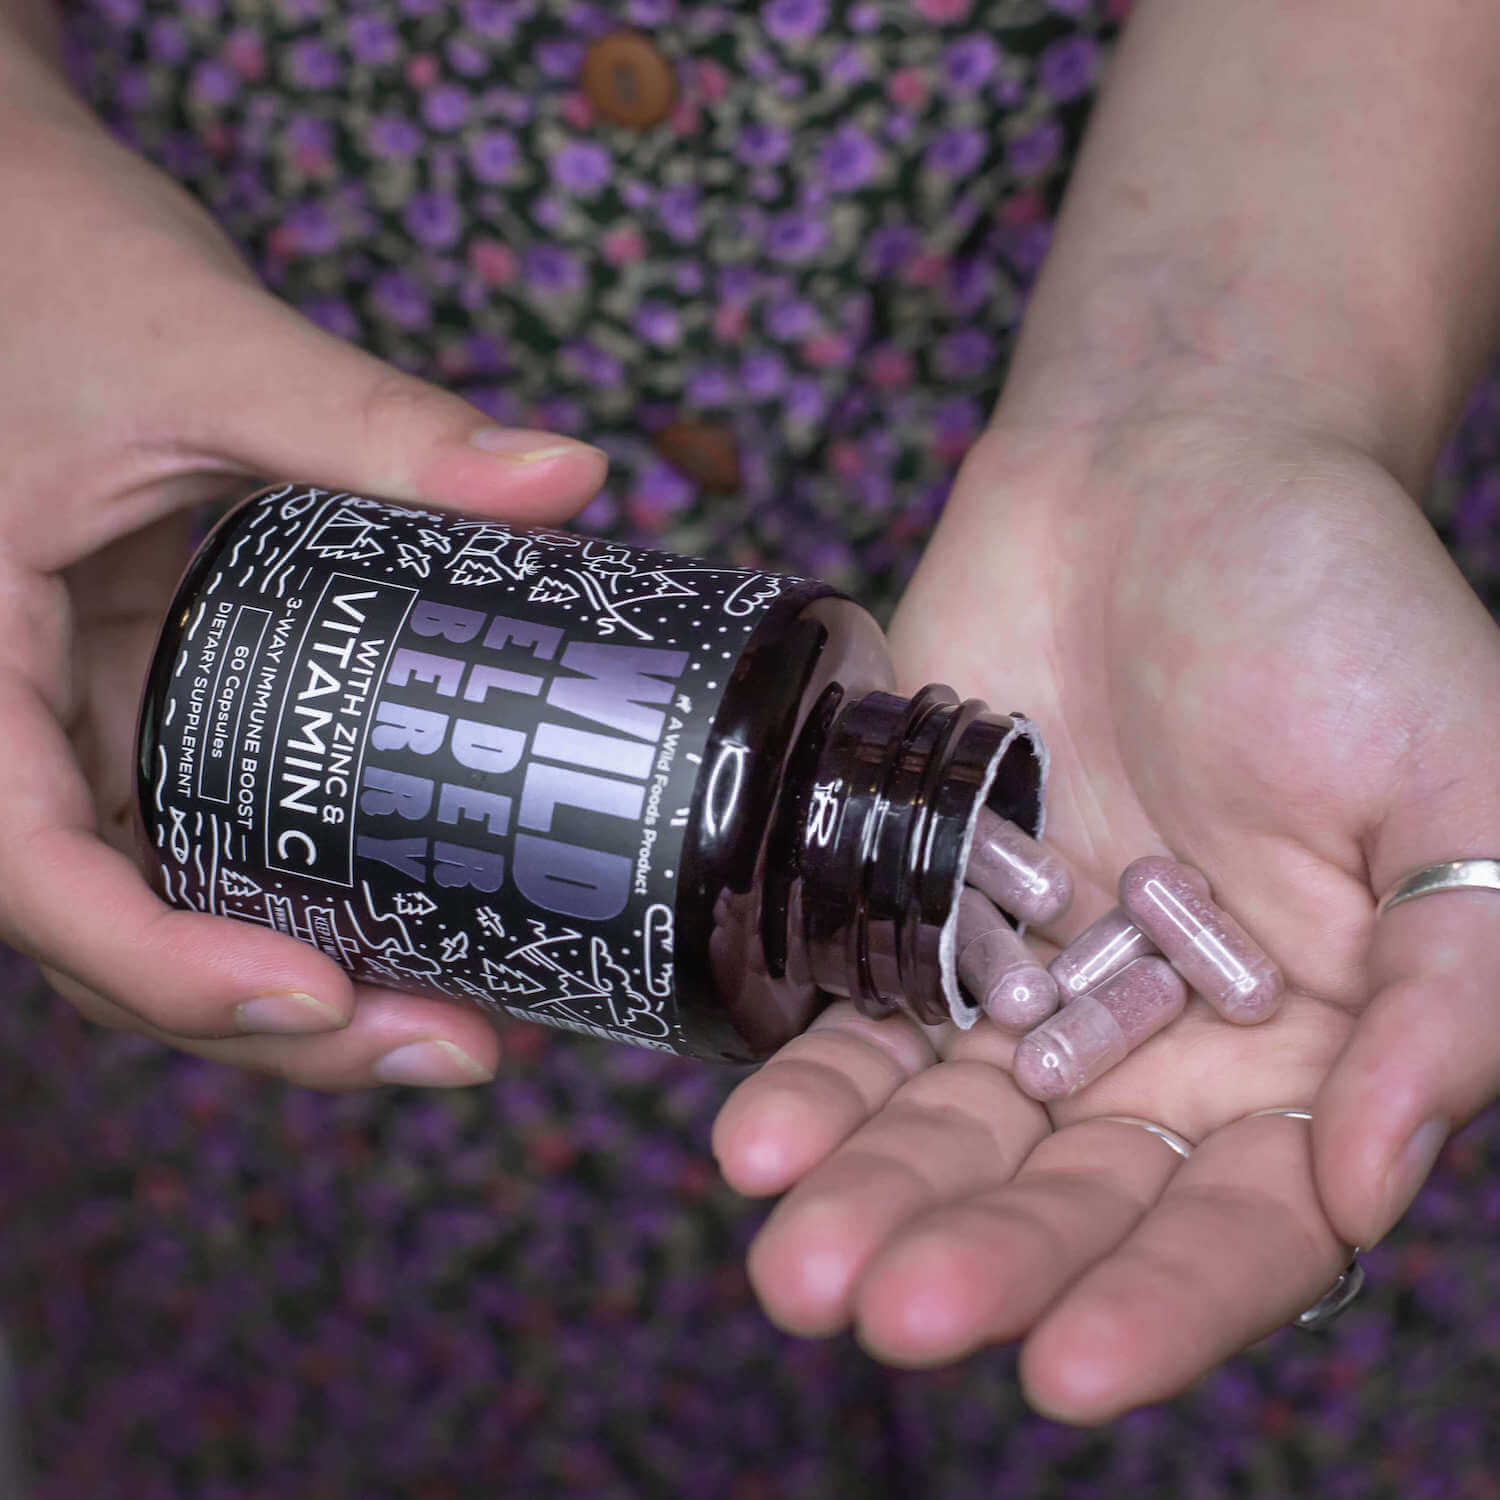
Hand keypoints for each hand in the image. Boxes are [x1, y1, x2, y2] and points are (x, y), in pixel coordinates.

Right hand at [0, 57, 604, 1087]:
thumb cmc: (36, 257)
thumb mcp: (197, 342)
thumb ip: (371, 419)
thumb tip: (565, 480)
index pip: (32, 866)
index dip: (162, 962)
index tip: (321, 998)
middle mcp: (6, 717)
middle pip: (112, 930)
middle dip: (276, 1014)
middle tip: (457, 1045)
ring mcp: (69, 715)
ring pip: (160, 896)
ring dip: (300, 975)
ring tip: (466, 1014)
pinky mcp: (134, 689)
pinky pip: (197, 819)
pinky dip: (297, 885)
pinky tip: (419, 908)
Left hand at [712, 360, 1499, 1420]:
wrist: (1168, 474)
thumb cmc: (1340, 611)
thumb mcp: (1468, 780)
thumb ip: (1456, 986)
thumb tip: (1371, 1181)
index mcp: (1312, 1047)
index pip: (1242, 1222)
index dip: (1164, 1304)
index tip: (1067, 1376)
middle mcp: (1164, 1040)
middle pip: (1068, 1193)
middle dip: (980, 1258)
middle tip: (881, 1313)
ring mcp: (1032, 981)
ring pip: (947, 1128)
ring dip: (870, 1199)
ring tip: (792, 1265)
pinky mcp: (925, 906)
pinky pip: (862, 1016)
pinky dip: (812, 1080)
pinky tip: (754, 1135)